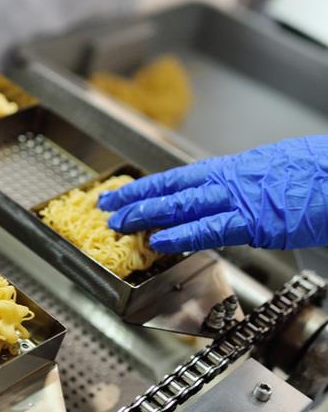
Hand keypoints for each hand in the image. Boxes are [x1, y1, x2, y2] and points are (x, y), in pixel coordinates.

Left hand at [98, 136, 327, 252]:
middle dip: (136, 198)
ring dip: (147, 214)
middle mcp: (230, 180)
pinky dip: (182, 234)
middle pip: (171, 187)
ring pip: (183, 204)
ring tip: (119, 222)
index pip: (178, 177)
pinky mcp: (256, 221)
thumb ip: (240, 188)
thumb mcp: (270, 172)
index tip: (120, 192)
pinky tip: (159, 241)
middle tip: (106, 206)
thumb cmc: (318, 175)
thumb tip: (219, 200)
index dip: (146, 186)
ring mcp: (241, 199)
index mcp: (232, 170)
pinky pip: (212, 228)